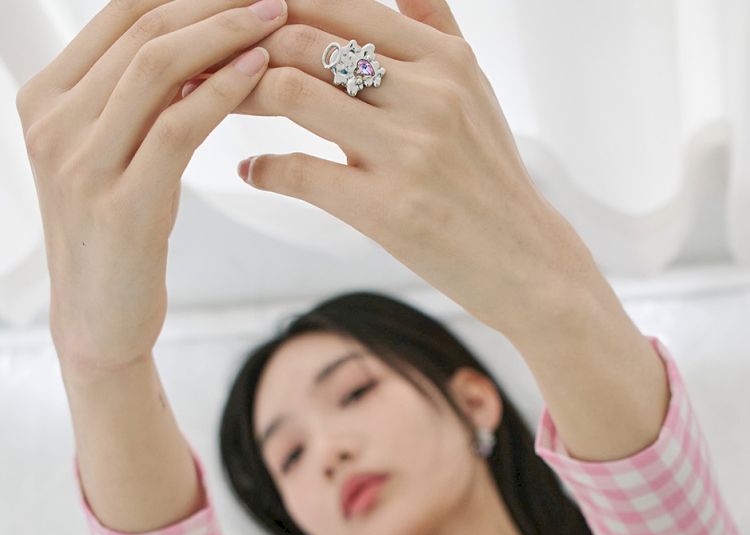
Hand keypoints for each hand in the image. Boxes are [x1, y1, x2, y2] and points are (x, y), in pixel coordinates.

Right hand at [15, 0, 286, 375]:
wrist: (99, 324)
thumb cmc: (117, 241)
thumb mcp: (111, 160)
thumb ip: (131, 104)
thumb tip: (193, 44)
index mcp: (44, 100)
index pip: (118, 15)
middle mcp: (52, 123)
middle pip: (140, 30)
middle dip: (213, 2)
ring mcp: (80, 164)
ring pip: (156, 68)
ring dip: (225, 34)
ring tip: (278, 17)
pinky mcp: (121, 206)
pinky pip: (178, 127)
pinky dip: (223, 91)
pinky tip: (260, 71)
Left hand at [221, 0, 596, 336]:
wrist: (526, 262)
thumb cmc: (490, 178)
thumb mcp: (474, 90)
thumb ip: (435, 29)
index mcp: (441, 56)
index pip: (334, 2)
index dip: (273, 9)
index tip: (237, 27)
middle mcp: (426, 91)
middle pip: (299, 35)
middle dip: (242, 48)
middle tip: (209, 66)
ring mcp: (408, 150)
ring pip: (289, 90)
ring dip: (237, 97)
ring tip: (217, 110)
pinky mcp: (389, 209)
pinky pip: (298, 172)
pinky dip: (263, 169)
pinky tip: (252, 173)